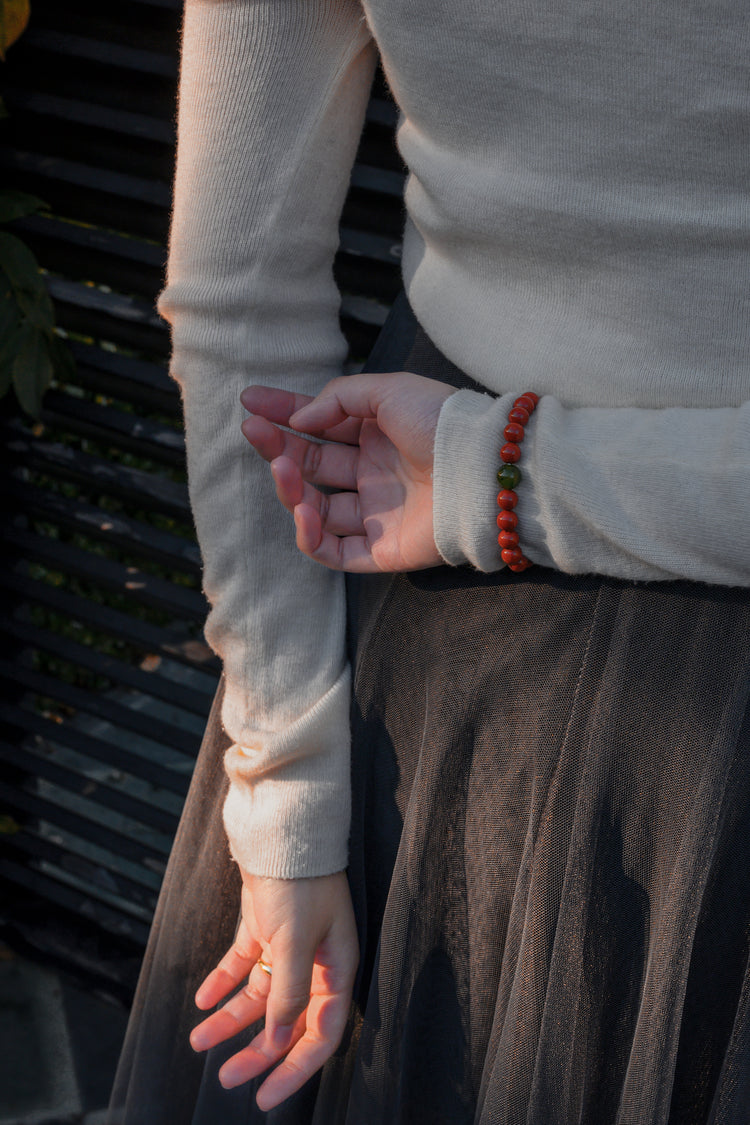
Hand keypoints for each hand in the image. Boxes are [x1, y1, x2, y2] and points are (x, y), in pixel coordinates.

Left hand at [189, 869, 357, 1110]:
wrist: (283, 829)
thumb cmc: (301, 881)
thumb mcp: (296, 941)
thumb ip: (290, 992)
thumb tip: (280, 1036)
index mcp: (337, 967)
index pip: (322, 1032)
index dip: (295, 1068)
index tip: (265, 1097)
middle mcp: (316, 961)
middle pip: (287, 1020)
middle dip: (256, 1052)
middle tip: (226, 1077)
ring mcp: (288, 944)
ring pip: (260, 996)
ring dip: (231, 1020)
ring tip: (199, 1040)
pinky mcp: (263, 927)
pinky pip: (242, 966)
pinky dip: (223, 983)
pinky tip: (202, 1001)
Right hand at [240, 372, 456, 571]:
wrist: (480, 468)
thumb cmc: (441, 423)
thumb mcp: (389, 390)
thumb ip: (337, 398)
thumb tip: (299, 419)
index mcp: (377, 435)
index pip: (320, 426)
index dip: (284, 415)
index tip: (249, 402)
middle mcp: (374, 473)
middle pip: (312, 464)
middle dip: (278, 447)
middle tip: (251, 430)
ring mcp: (375, 513)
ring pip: (316, 509)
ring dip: (291, 489)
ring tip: (282, 468)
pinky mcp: (380, 550)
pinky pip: (333, 551)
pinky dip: (310, 537)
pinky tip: (303, 512)